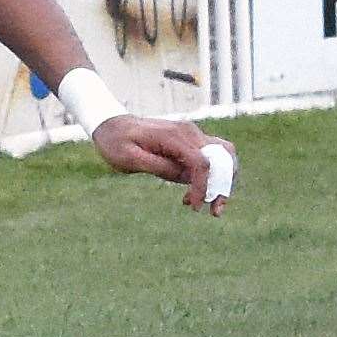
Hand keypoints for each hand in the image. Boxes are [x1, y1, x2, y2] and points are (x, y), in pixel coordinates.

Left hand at [91, 116, 237, 216]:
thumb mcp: (129, 158)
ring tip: (207, 205)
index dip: (203, 187)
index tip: (195, 207)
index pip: (201, 163)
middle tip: (214, 212)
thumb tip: (186, 177)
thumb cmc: (116, 142)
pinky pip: (212, 158)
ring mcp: (192, 134)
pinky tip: (193, 193)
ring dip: (222, 182)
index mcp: (172, 136)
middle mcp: (189, 132)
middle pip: (222, 158)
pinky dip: (212, 176)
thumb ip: (158, 166)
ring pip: (223, 157)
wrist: (113, 125)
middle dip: (223, 186)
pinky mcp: (191, 141)